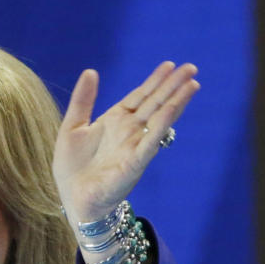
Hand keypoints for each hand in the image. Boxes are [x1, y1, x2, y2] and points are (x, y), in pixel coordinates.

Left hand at [53, 62, 199, 221]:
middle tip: (191, 67)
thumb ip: (83, 99)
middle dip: (173, 85)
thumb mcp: (72, 126)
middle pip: (155, 102)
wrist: (73, 199)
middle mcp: (130, 131)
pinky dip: (163, 124)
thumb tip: (91, 71)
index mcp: (115, 121)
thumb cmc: (71, 169)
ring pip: (160, 118)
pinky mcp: (135, 162)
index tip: (169, 64)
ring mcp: (135, 145)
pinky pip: (152, 141)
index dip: (155, 80)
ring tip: (192, 84)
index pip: (140, 96)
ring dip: (176, 101)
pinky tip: (173, 109)